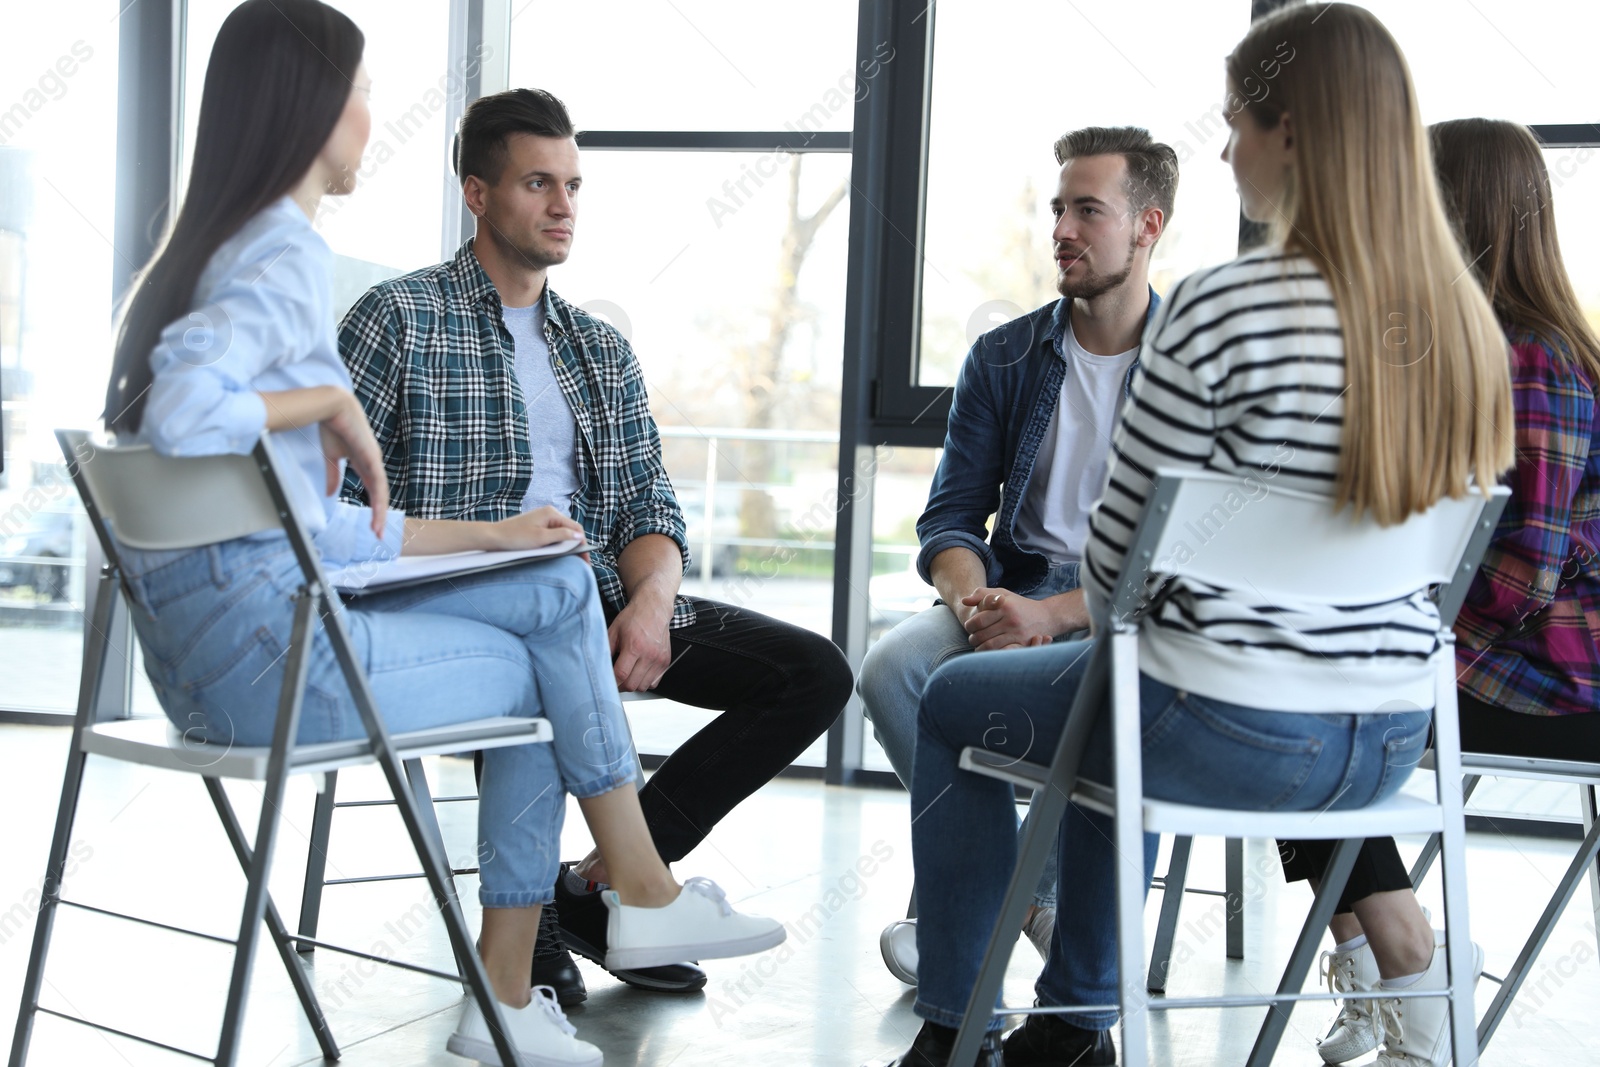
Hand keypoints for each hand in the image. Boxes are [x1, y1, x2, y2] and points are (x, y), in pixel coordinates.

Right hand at [319, 389, 388, 537]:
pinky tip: (378, 508)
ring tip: (378, 528)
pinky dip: (379, 496)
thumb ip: (333, 476)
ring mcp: (374, 459)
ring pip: (381, 490)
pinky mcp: (372, 455)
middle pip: (380, 494)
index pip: (373, 491)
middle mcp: (373, 463)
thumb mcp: (332, 457)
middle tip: (378, 534)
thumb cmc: (332, 427)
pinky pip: (378, 480)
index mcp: (364, 464)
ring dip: (380, 510)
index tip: (372, 526)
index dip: (374, 509)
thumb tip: (329, 494)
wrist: (332, 407)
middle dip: (379, 515)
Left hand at [493, 506, 586, 554]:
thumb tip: (578, 536)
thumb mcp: (541, 538)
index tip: (585, 558)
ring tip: (571, 559)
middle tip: (580, 562)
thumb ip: (562, 536)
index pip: (575, 528)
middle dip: (576, 545)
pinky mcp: (537, 526)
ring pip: (561, 533)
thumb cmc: (515, 537)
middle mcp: (549, 514)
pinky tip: (558, 553)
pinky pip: (552, 535)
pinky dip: (557, 544)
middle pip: (569, 530)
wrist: (494, 537)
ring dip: (567, 545)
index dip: (582, 544)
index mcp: (551, 514)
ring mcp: (542, 520)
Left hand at [607, 595, 673, 691]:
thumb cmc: (634, 618)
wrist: (654, 609)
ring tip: (627, 676)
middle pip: (632, 684)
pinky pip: (654, 682)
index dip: (612, 682)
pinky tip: (639, 673)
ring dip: (633, 685)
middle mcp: (649, 654)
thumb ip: (606, 650)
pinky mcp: (666, 662)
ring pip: (643, 686)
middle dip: (621, 686)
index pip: (621, 674)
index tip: (607, 682)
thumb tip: (600, 667)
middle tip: (615, 680)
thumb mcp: (614, 630)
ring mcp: (659, 659)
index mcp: (634, 646)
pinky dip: (645, 682)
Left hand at [960, 587, 1056, 651]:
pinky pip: (1001, 652)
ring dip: (979, 648)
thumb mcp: (1002, 594)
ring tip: (978, 645)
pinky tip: (989, 652)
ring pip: (990, 646)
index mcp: (1004, 606)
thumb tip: (964, 601)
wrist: (1046, 616)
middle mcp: (1011, 620)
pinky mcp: (1023, 644)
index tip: (969, 627)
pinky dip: (991, 654)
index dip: (969, 626)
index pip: (978, 620)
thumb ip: (981, 594)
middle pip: (982, 635)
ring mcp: (1017, 633)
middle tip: (972, 637)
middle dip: (973, 638)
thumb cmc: (1019, 605)